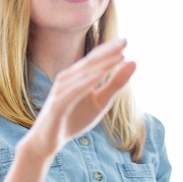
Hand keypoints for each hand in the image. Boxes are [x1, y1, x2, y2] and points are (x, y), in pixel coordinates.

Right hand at [21, 39, 135, 160]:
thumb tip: (134, 62)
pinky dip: (87, 82)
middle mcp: (67, 78)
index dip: (109, 49)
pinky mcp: (58, 104)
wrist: (49, 141)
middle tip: (126, 41)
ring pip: (84, 74)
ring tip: (119, 56)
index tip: (126, 41)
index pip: (94, 58)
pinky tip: (100, 75)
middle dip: (108, 51)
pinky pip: (74, 91)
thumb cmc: (74, 119)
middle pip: (90, 62)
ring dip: (102, 64)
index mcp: (77, 76)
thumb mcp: (101, 101)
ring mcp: (61, 90)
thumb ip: (116, 83)